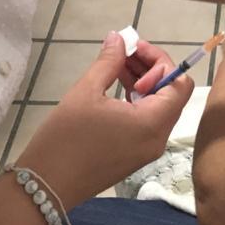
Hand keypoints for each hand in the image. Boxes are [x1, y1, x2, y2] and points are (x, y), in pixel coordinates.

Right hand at [16, 33, 192, 206]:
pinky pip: (146, 121)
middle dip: (151, 68)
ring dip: (143, 83)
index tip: (133, 49)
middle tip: (124, 52)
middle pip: (171, 94)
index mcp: (153, 123)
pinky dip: (136, 101)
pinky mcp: (134, 155)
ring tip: (116, 65)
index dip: (160, 60)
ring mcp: (147, 150)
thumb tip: (119, 37)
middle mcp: (158, 138)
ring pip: (158, 107)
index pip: (179, 84)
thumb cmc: (65, 138)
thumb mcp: (86, 92)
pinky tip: (115, 86)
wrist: (45, 187)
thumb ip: (109, 61)